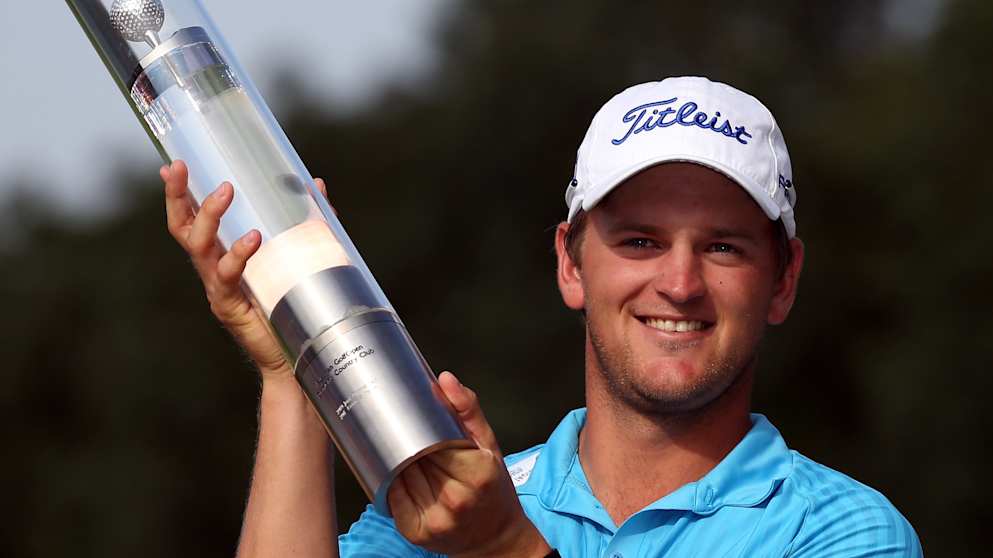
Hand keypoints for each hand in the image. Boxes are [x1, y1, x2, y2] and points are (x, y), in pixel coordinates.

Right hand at [161, 160, 329, 381]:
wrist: (296, 353)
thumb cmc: (293, 302)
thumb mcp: (300, 252)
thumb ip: (307, 221)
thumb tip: (317, 183)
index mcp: (222, 254)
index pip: (194, 218)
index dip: (181, 193)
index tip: (173, 164)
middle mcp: (213, 268)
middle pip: (184, 227)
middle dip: (178, 196)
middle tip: (179, 168)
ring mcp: (218, 287)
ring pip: (200, 247)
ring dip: (210, 216)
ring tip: (226, 191)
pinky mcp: (230, 305)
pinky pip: (228, 276)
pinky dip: (238, 254)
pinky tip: (253, 238)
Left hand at [389, 372, 551, 557]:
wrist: (496, 538)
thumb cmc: (493, 488)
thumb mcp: (489, 445)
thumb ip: (467, 410)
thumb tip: (444, 379)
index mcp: (477, 474)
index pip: (433, 440)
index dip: (420, 429)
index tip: (413, 419)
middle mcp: (455, 500)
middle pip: (414, 457)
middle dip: (408, 444)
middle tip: (411, 437)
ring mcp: (434, 519)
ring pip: (399, 475)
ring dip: (399, 462)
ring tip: (411, 458)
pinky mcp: (416, 532)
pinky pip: (392, 497)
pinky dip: (393, 483)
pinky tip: (404, 478)